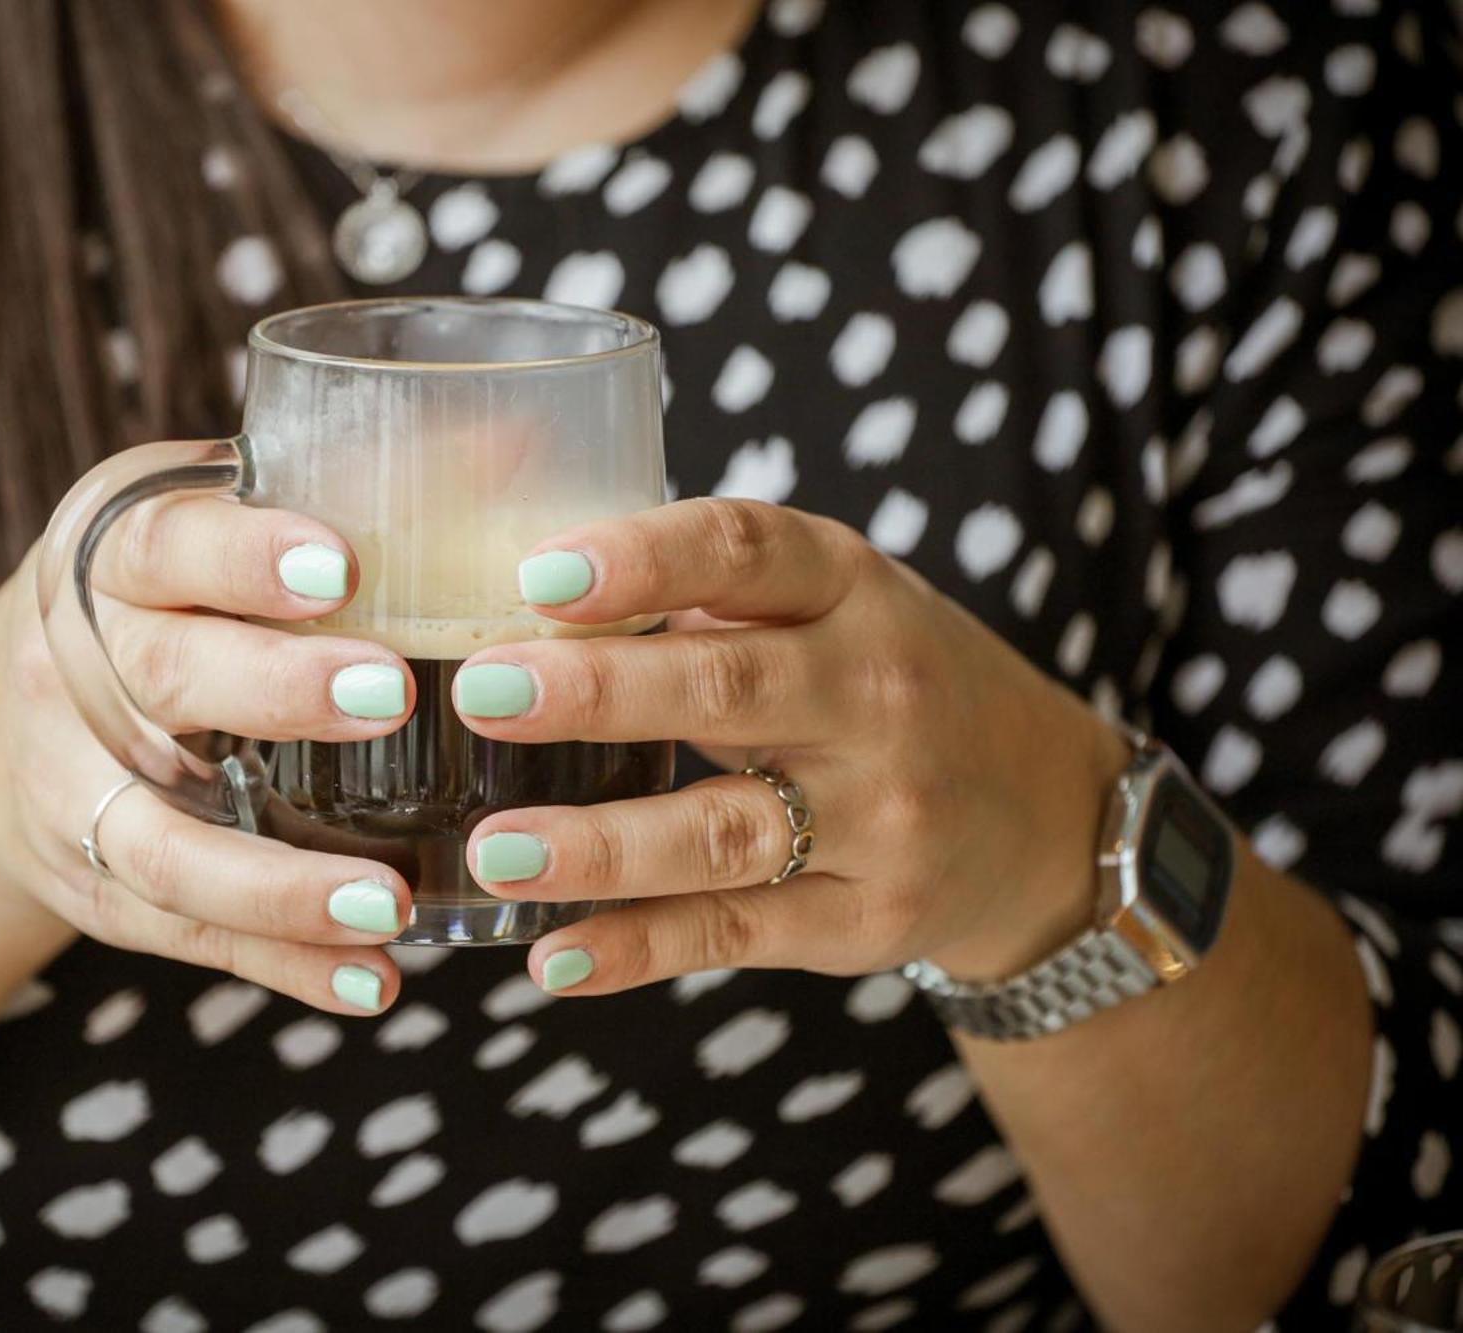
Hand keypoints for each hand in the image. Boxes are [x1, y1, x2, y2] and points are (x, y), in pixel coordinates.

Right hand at [0, 454, 420, 1014]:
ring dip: (279, 882)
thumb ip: (350, 493)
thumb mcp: (218, 523)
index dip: (245, 554)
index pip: (165, 544)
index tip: (344, 566)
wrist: (0, 727)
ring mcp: (73, 791)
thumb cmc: (163, 602)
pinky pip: (185, 934)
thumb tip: (529, 436)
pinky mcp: (95, 886)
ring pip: (162, 845)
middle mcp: (72, 669)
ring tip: (393, 901)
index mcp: (109, 555)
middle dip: (274, 691)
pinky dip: (279, 962)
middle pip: (163, 681)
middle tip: (393, 695)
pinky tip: (374, 982)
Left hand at [449, 498, 1129, 993]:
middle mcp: (874, 695)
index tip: (541, 571)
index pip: (747, 551)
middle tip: (482, 692)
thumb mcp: (833, 603)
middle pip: (725, 691)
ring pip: (722, 831)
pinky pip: (736, 933)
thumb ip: (706, 592)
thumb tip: (512, 588)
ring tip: (494, 851)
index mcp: (851, 590)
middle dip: (598, 693)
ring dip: (600, 847)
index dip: (645, 557)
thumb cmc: (887, 683)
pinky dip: (640, 949)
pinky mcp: (866, 918)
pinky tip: (554, 956)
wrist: (1045, 817)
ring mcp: (878, 816)